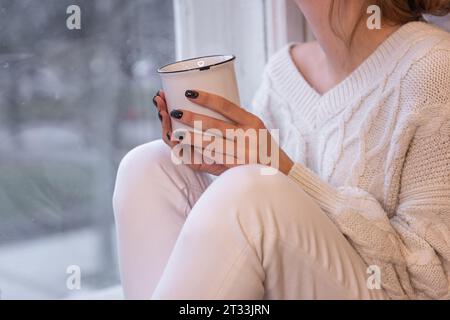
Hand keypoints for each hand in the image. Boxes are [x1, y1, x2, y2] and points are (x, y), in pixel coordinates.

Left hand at [166, 90, 293, 174]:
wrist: (283, 174)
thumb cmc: (265, 149)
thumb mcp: (258, 129)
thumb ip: (237, 122)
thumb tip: (208, 110)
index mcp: (253, 121)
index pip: (226, 105)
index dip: (206, 98)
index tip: (188, 92)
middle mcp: (249, 136)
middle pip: (215, 125)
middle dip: (192, 118)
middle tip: (175, 112)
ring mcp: (244, 154)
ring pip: (212, 144)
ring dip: (191, 139)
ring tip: (175, 134)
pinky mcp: (239, 169)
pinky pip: (214, 162)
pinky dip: (199, 158)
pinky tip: (186, 154)